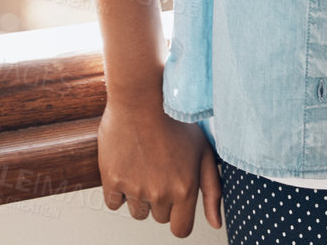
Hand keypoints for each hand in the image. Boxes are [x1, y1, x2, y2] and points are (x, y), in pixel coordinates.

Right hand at [97, 96, 223, 237]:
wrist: (142, 96)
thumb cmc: (175, 120)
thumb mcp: (204, 152)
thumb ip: (213, 190)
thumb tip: (215, 222)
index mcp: (184, 190)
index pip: (180, 229)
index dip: (179, 217)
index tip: (175, 203)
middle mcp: (160, 193)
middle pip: (159, 217)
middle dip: (160, 200)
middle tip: (159, 170)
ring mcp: (134, 187)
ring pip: (137, 211)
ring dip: (139, 196)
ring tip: (143, 166)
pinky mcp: (111, 178)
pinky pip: (113, 203)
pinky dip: (118, 191)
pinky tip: (126, 169)